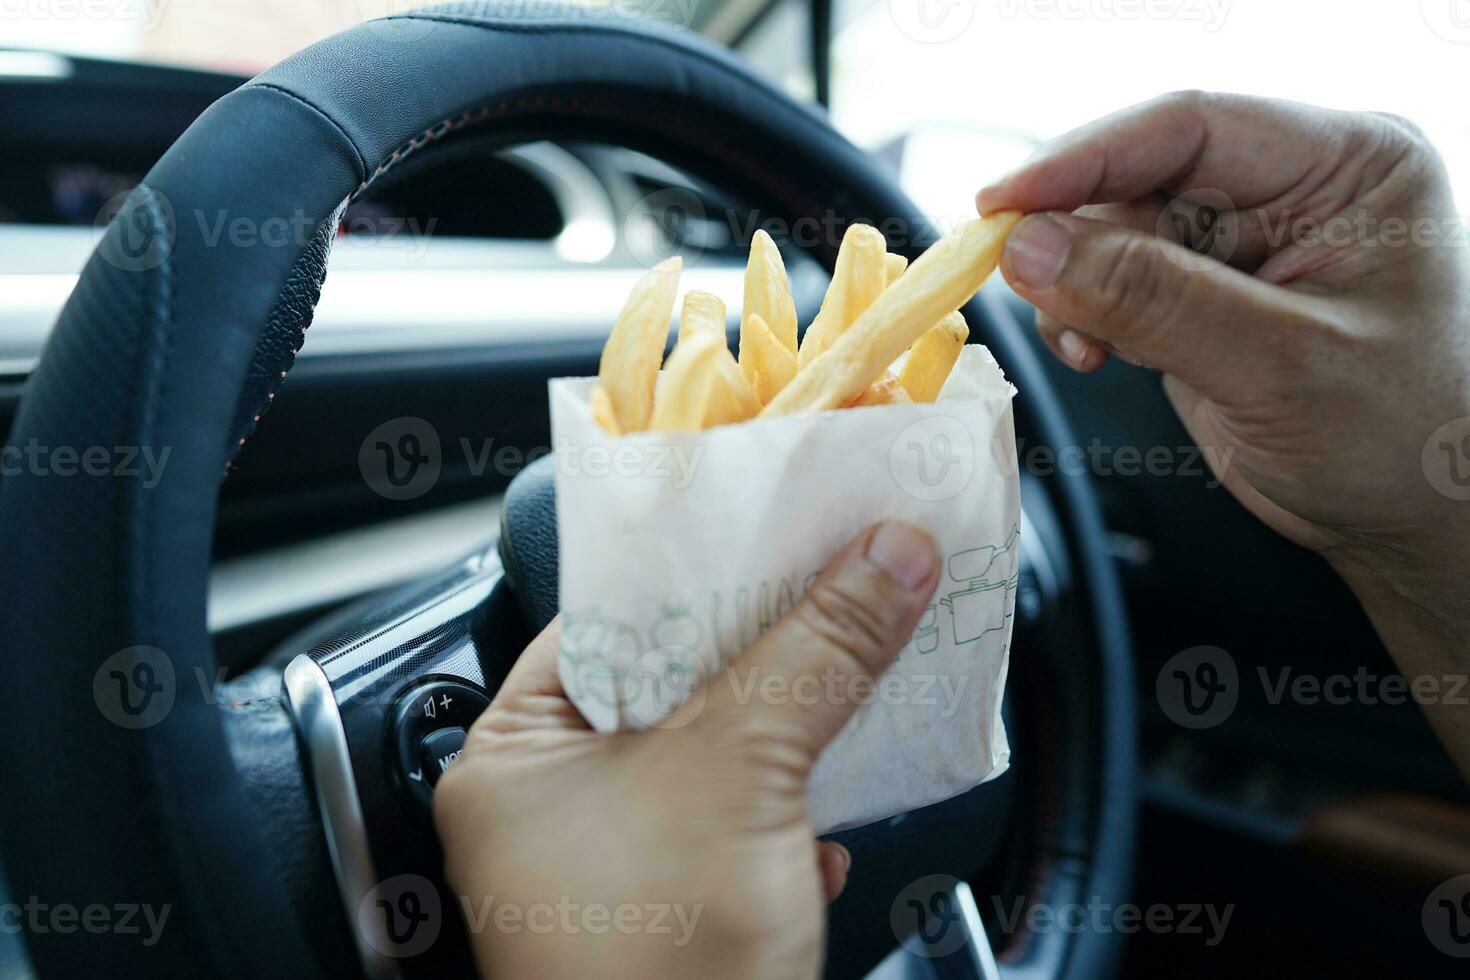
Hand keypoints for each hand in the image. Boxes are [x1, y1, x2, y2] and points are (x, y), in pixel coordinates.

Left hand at [434, 521, 940, 979]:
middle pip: (676, 677)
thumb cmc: (655, 969)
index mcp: (516, 754)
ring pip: (723, 749)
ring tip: (862, 650)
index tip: (774, 521)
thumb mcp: (739, 776)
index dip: (698, 564)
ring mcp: (622, 859)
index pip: (608, 615)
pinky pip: (749, 818)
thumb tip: (883, 557)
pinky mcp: (685, 904)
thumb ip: (814, 654)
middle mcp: (556, 802)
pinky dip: (797, 802)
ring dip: (795, 714)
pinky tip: (837, 803)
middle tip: (836, 568)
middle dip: (767, 638)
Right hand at [979, 91, 1469, 772]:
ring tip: (1083, 344)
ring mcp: (1239, 243)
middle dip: (1072, 231)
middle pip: (1139, 174)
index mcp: (1344, 163)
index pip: (1191, 126)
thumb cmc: (1399, 440)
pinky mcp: (1200, 295)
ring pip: (1111, 229)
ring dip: (1074, 283)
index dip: (1086, 157)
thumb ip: (1153, 300)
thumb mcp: (1278, 364)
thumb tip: (1032, 248)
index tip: (1003, 202)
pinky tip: (1093, 352)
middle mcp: (1288, 188)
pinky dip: (1082, 314)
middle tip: (1019, 281)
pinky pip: (1111, 281)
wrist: (1408, 522)